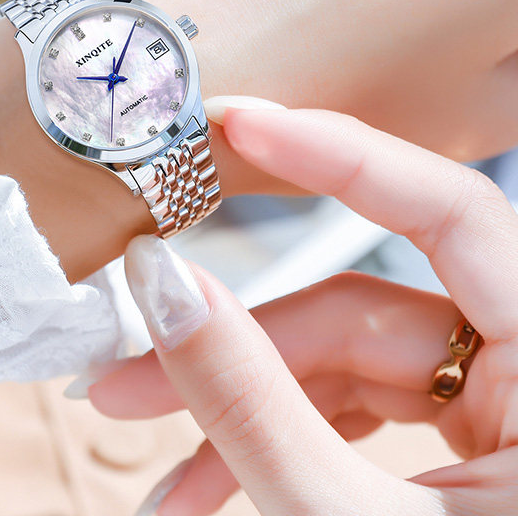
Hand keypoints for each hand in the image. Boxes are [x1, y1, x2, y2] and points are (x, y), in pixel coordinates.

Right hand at [90, 105, 517, 514]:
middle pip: (357, 315)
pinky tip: (201, 493)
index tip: (238, 124)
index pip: (446, 209)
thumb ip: (252, 400)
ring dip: (236, 415)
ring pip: (340, 375)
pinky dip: (273, 447)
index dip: (337, 154)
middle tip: (123, 376)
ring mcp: (495, 416)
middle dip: (230, 347)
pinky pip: (351, 420)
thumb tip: (163, 284)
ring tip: (151, 475)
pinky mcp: (458, 452)